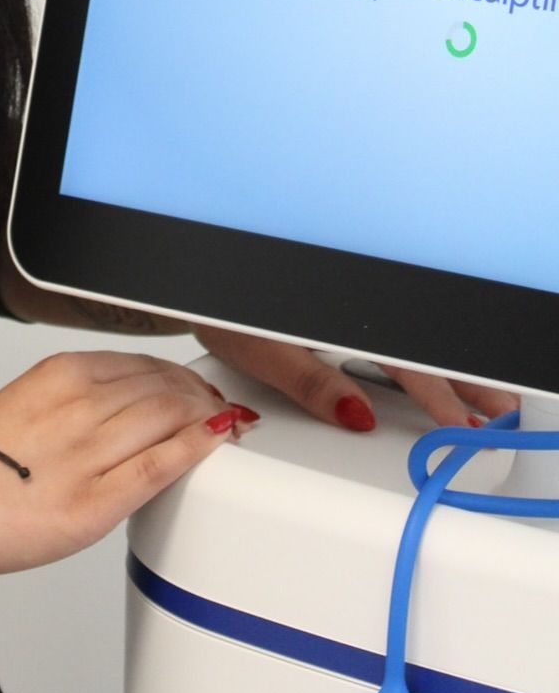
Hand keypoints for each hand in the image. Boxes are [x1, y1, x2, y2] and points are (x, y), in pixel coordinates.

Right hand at [0, 349, 252, 579]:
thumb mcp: (26, 401)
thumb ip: (75, 397)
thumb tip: (127, 402)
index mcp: (60, 374)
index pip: (141, 364)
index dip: (178, 375)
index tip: (194, 385)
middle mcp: (78, 404)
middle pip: (163, 387)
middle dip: (200, 395)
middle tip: (218, 406)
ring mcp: (88, 452)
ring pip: (169, 417)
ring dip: (205, 416)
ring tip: (223, 423)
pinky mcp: (94, 502)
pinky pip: (159, 466)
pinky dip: (195, 449)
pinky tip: (214, 442)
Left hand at [190, 323, 519, 431]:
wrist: (196, 267)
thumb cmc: (218, 301)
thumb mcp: (258, 348)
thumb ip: (310, 381)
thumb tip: (357, 416)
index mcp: (333, 309)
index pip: (399, 358)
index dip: (434, 396)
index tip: (459, 425)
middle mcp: (345, 296)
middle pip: (415, 340)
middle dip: (460, 377)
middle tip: (496, 409)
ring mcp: (345, 295)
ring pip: (408, 331)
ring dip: (447, 362)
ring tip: (482, 392)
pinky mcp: (340, 295)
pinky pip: (391, 322)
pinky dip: (421, 346)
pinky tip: (436, 365)